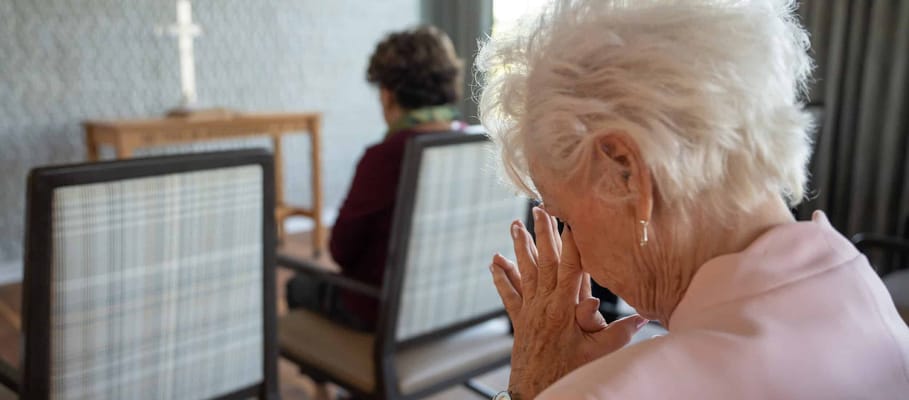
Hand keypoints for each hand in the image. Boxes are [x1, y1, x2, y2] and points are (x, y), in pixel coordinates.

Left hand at [490, 207, 647, 398]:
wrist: (536, 390)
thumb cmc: (570, 373)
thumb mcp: (599, 354)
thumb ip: (621, 333)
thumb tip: (645, 316)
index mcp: (565, 308)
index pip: (571, 267)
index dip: (572, 242)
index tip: (571, 218)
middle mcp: (545, 304)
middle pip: (545, 262)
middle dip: (543, 234)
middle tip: (539, 209)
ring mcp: (530, 310)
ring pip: (524, 272)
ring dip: (519, 248)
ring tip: (514, 225)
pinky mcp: (519, 320)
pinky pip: (508, 294)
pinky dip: (501, 277)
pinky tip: (494, 262)